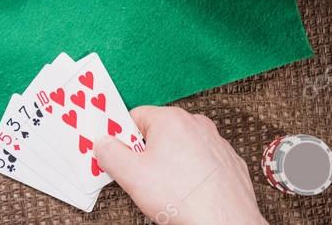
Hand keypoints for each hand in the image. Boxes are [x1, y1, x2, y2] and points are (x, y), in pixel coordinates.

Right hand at [95, 106, 265, 224]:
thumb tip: (103, 144)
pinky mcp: (228, 161)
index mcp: (171, 119)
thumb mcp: (131, 176)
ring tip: (167, 189)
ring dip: (170, 163)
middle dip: (146, 153)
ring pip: (181, 147)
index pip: (135, 117)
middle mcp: (196, 124)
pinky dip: (192, 173)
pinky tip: (187, 192)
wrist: (224, 222)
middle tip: (141, 177)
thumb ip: (110, 154)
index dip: (123, 138)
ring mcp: (216, 142)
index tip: (119, 154)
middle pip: (158, 132)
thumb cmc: (185, 198)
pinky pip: (201, 161)